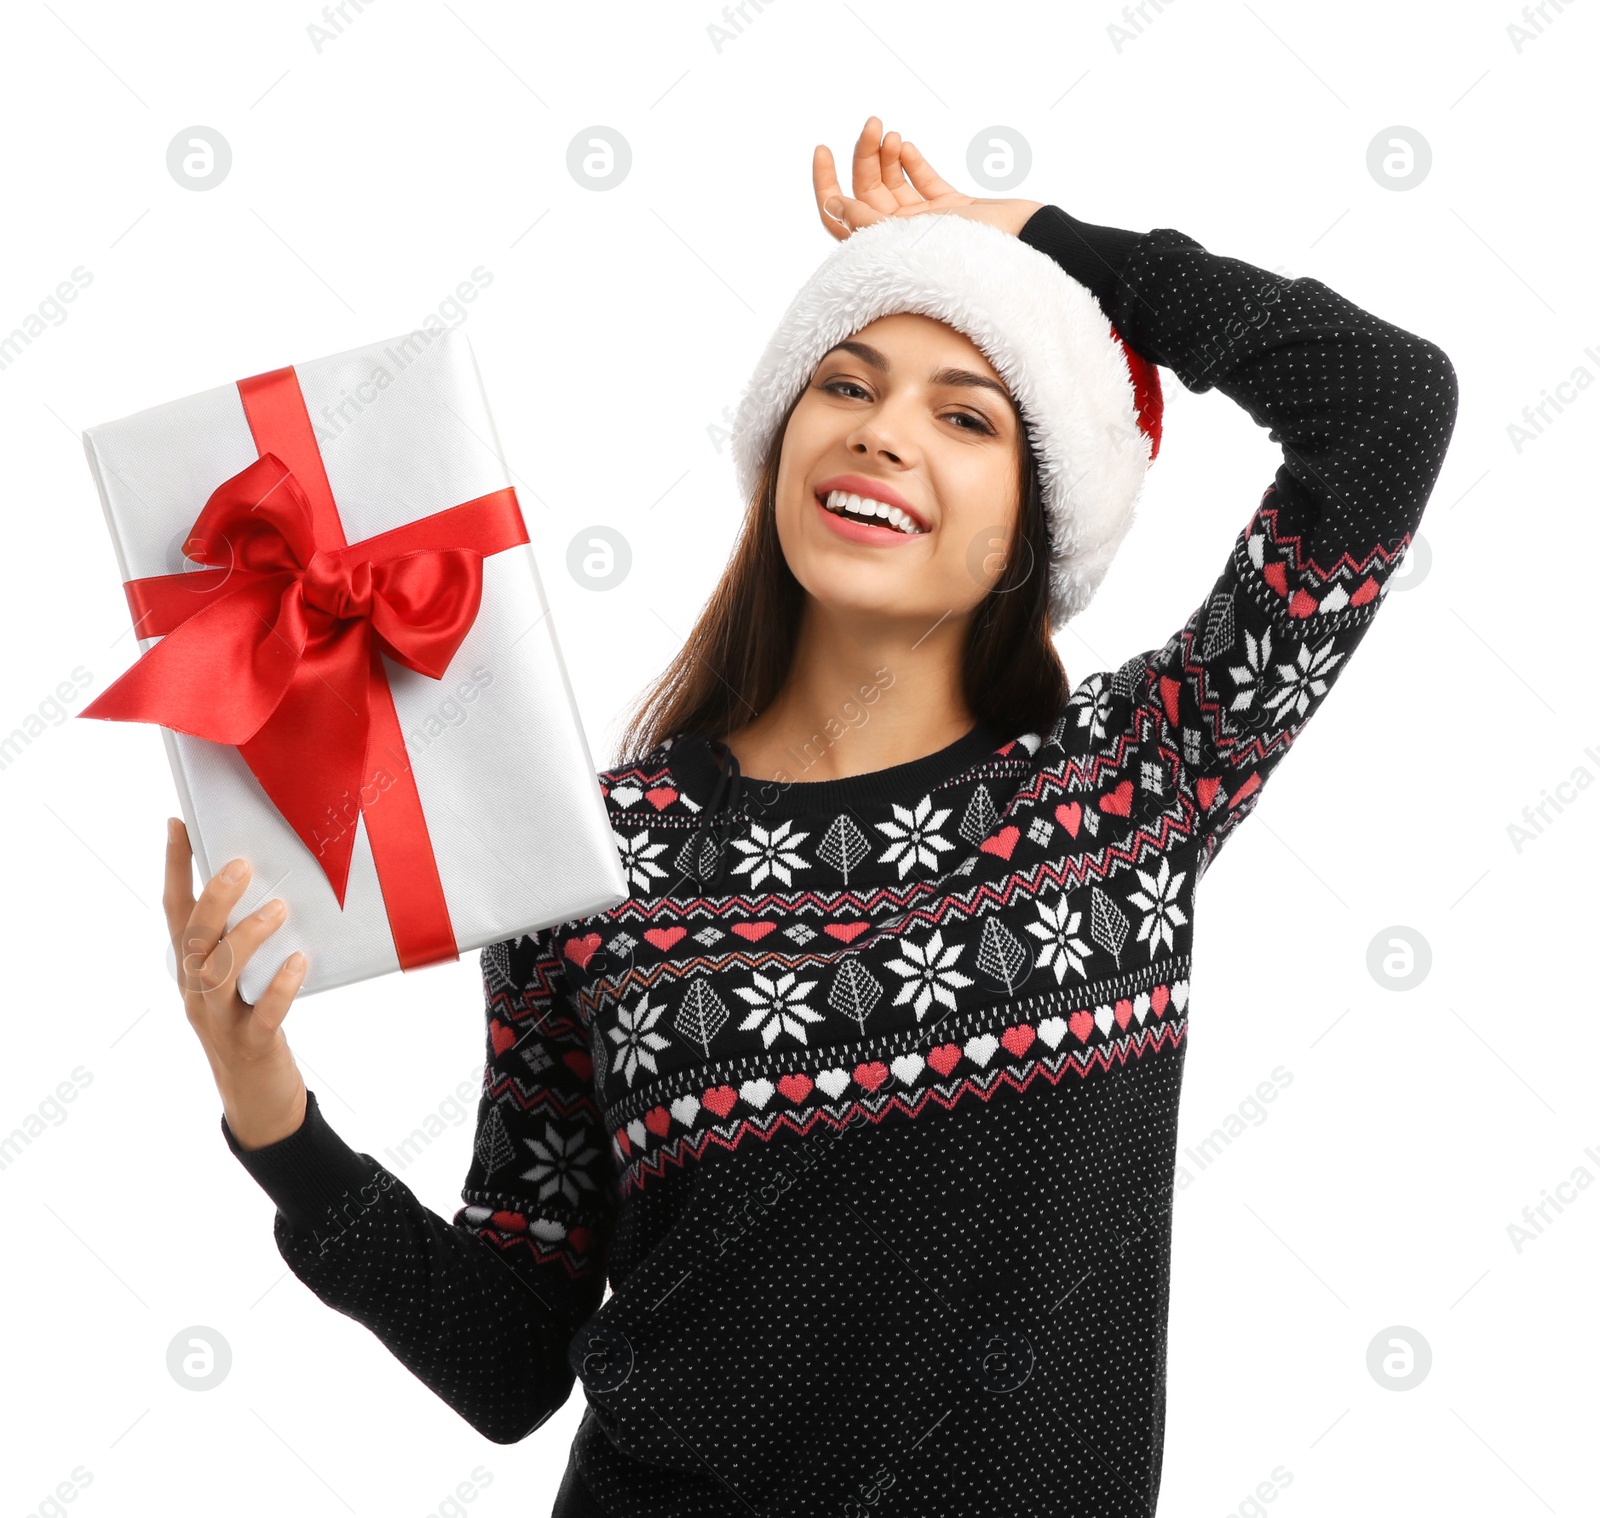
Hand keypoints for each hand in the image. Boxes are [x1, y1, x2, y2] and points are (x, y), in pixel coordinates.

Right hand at [163, 818, 308, 1150]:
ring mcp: (218, 1018)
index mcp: (191, 966)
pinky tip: (299, 962)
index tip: (178, 824)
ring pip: (218, 971)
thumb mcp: (241, 977)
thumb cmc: (254, 1020)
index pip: (176, 910)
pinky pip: (263, 1012)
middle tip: (241, 863)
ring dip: (247, 935)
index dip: (175, 867)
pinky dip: (281, 986)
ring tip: (279, 909)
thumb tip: (273, 879)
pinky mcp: (250, 1043)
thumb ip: (244, 937)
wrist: (258, 1096)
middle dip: (214, 897)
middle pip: (193, 936)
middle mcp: (195, 989)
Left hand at [812, 115, 1042, 242]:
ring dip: (887, 155)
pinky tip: (907, 147)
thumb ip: (867, 222)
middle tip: (873, 125)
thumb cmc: (965, 255)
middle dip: (864, 156)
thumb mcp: (907, 238)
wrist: (1024, 248)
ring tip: (891, 135)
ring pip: (894, 184)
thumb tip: (833, 204)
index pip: (840, 217)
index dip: (825, 184)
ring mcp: (926, 225)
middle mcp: (900, 239)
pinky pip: (925, 184)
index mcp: (881, 251)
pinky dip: (913, 165)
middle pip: (868, 192)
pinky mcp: (952, 211)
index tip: (824, 149)